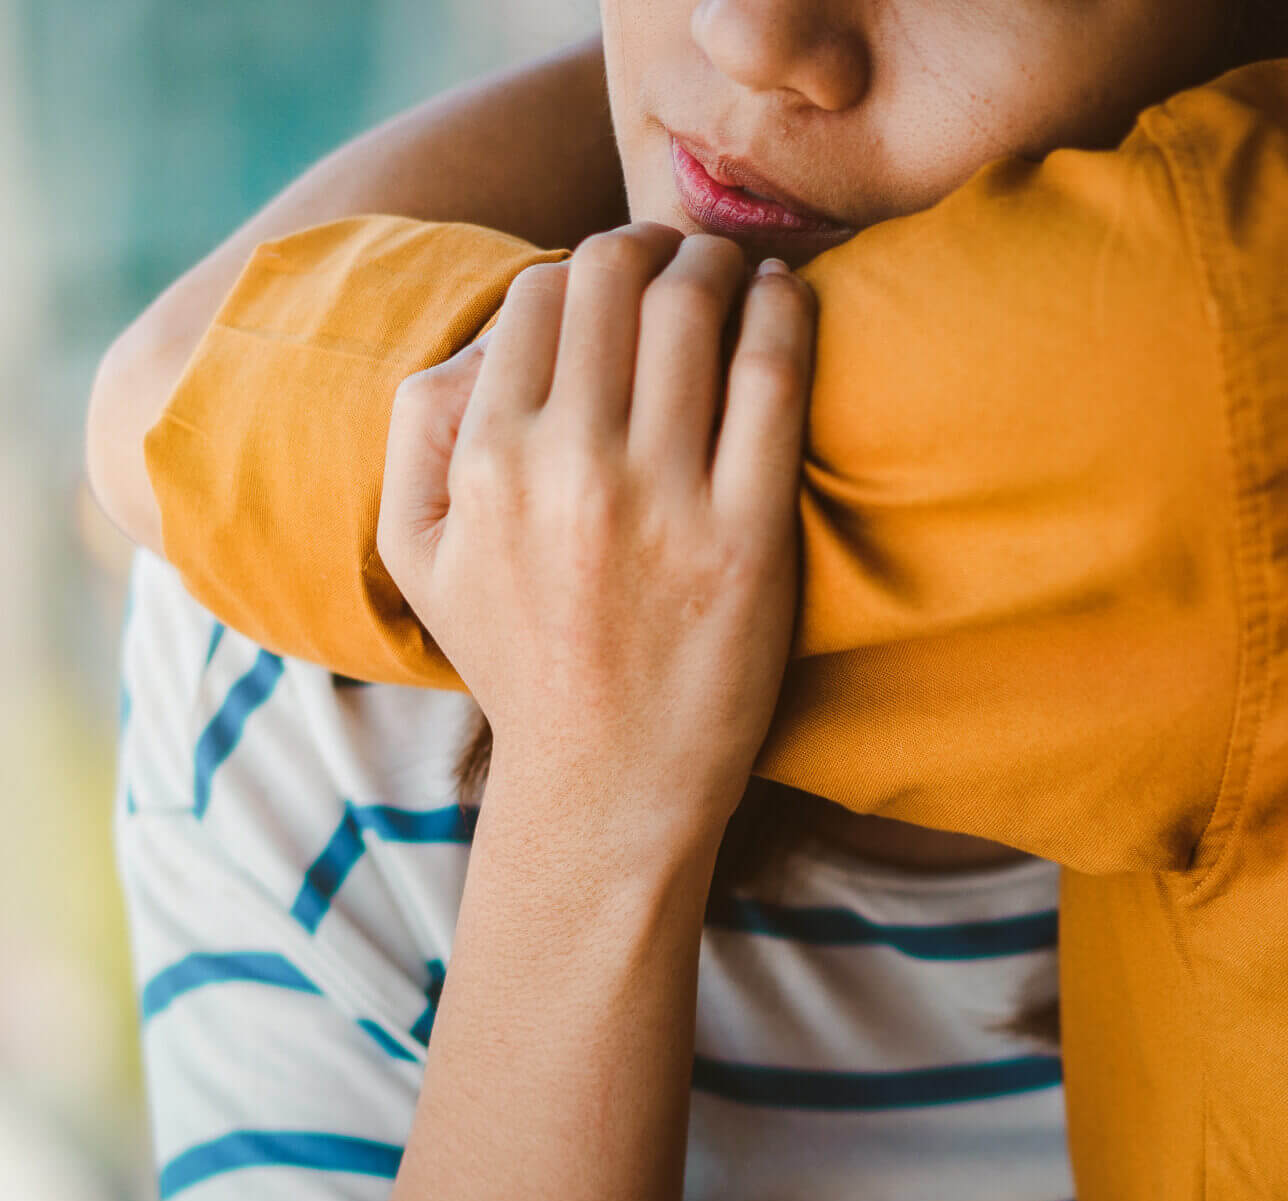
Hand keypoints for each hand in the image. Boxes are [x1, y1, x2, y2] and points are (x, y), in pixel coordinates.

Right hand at [377, 221, 816, 857]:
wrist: (608, 783)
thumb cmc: (519, 661)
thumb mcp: (418, 556)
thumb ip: (417, 432)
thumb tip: (486, 332)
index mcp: (485, 462)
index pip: (538, 293)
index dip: (583, 266)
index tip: (619, 281)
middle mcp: (567, 468)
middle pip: (615, 278)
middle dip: (651, 246)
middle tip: (682, 261)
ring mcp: (661, 502)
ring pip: (694, 306)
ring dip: (720, 263)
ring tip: (738, 276)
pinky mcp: (746, 537)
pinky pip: (773, 377)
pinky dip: (786, 312)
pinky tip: (787, 302)